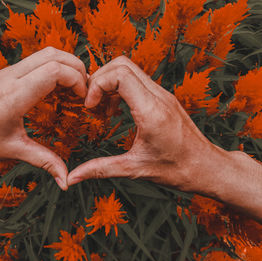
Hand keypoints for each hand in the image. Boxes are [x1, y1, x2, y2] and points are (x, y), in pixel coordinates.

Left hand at [0, 47, 86, 189]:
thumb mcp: (13, 151)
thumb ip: (45, 161)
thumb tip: (66, 180)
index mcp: (14, 97)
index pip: (55, 71)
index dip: (77, 80)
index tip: (84, 98)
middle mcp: (9, 78)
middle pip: (53, 54)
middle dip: (76, 67)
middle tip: (85, 88)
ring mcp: (5, 72)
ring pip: (43, 53)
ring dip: (64, 64)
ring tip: (73, 86)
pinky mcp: (2, 74)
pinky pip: (33, 60)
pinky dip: (50, 67)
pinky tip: (54, 88)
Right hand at [67, 56, 230, 193]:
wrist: (206, 167)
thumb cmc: (177, 169)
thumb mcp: (134, 169)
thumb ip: (99, 169)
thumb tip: (73, 177)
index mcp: (151, 111)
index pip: (120, 74)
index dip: (97, 84)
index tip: (90, 106)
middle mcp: (158, 96)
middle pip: (122, 64)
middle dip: (99, 79)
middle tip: (91, 103)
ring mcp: (163, 94)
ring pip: (130, 69)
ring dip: (109, 82)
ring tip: (101, 108)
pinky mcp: (163, 98)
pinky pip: (137, 81)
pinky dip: (120, 88)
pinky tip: (116, 111)